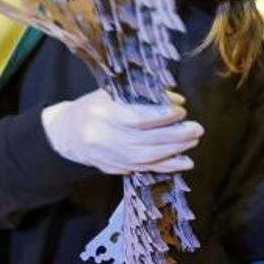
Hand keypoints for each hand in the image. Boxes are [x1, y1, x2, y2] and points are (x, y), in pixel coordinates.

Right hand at [41, 89, 202, 173]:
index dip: (162, 116)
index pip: (137, 118)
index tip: (182, 111)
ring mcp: (109, 156)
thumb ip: (143, 96)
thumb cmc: (95, 108)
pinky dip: (167, 166)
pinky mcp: (115, 168)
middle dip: (176, 136)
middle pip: (145, 140)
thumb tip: (177, 101)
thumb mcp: (113, 94)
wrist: (67, 133)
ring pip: (147, 157)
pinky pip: (145, 169)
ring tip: (193, 140)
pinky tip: (185, 162)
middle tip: (196, 128)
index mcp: (101, 113)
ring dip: (175, 150)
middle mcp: (104, 137)